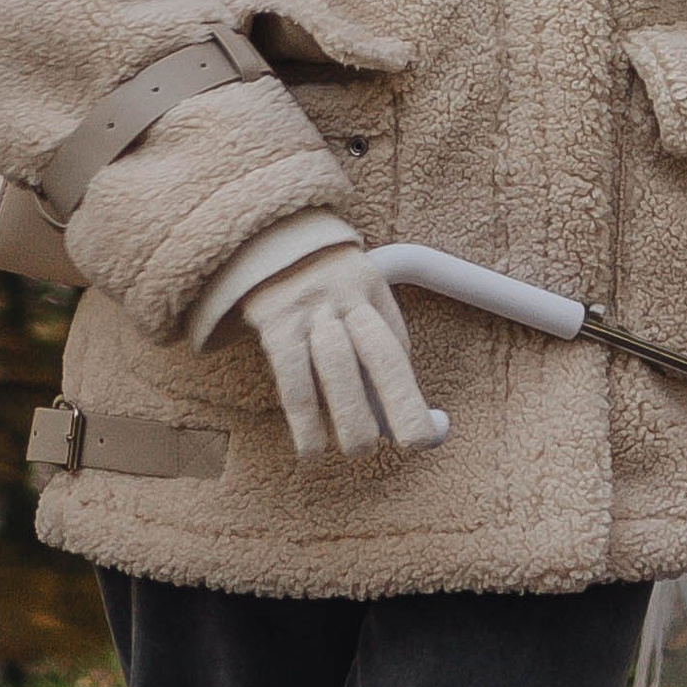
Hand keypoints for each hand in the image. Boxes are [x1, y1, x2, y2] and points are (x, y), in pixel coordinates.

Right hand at [241, 244, 445, 460]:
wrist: (260, 236)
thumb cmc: (314, 286)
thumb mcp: (348, 294)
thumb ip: (366, 344)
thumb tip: (385, 415)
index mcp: (370, 289)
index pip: (397, 346)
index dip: (410, 393)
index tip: (426, 432)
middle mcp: (345, 298)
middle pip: (380, 354)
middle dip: (401, 403)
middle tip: (413, 442)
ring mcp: (310, 310)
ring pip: (337, 367)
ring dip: (351, 415)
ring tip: (360, 449)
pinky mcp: (276, 324)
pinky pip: (293, 376)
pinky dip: (304, 417)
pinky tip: (311, 448)